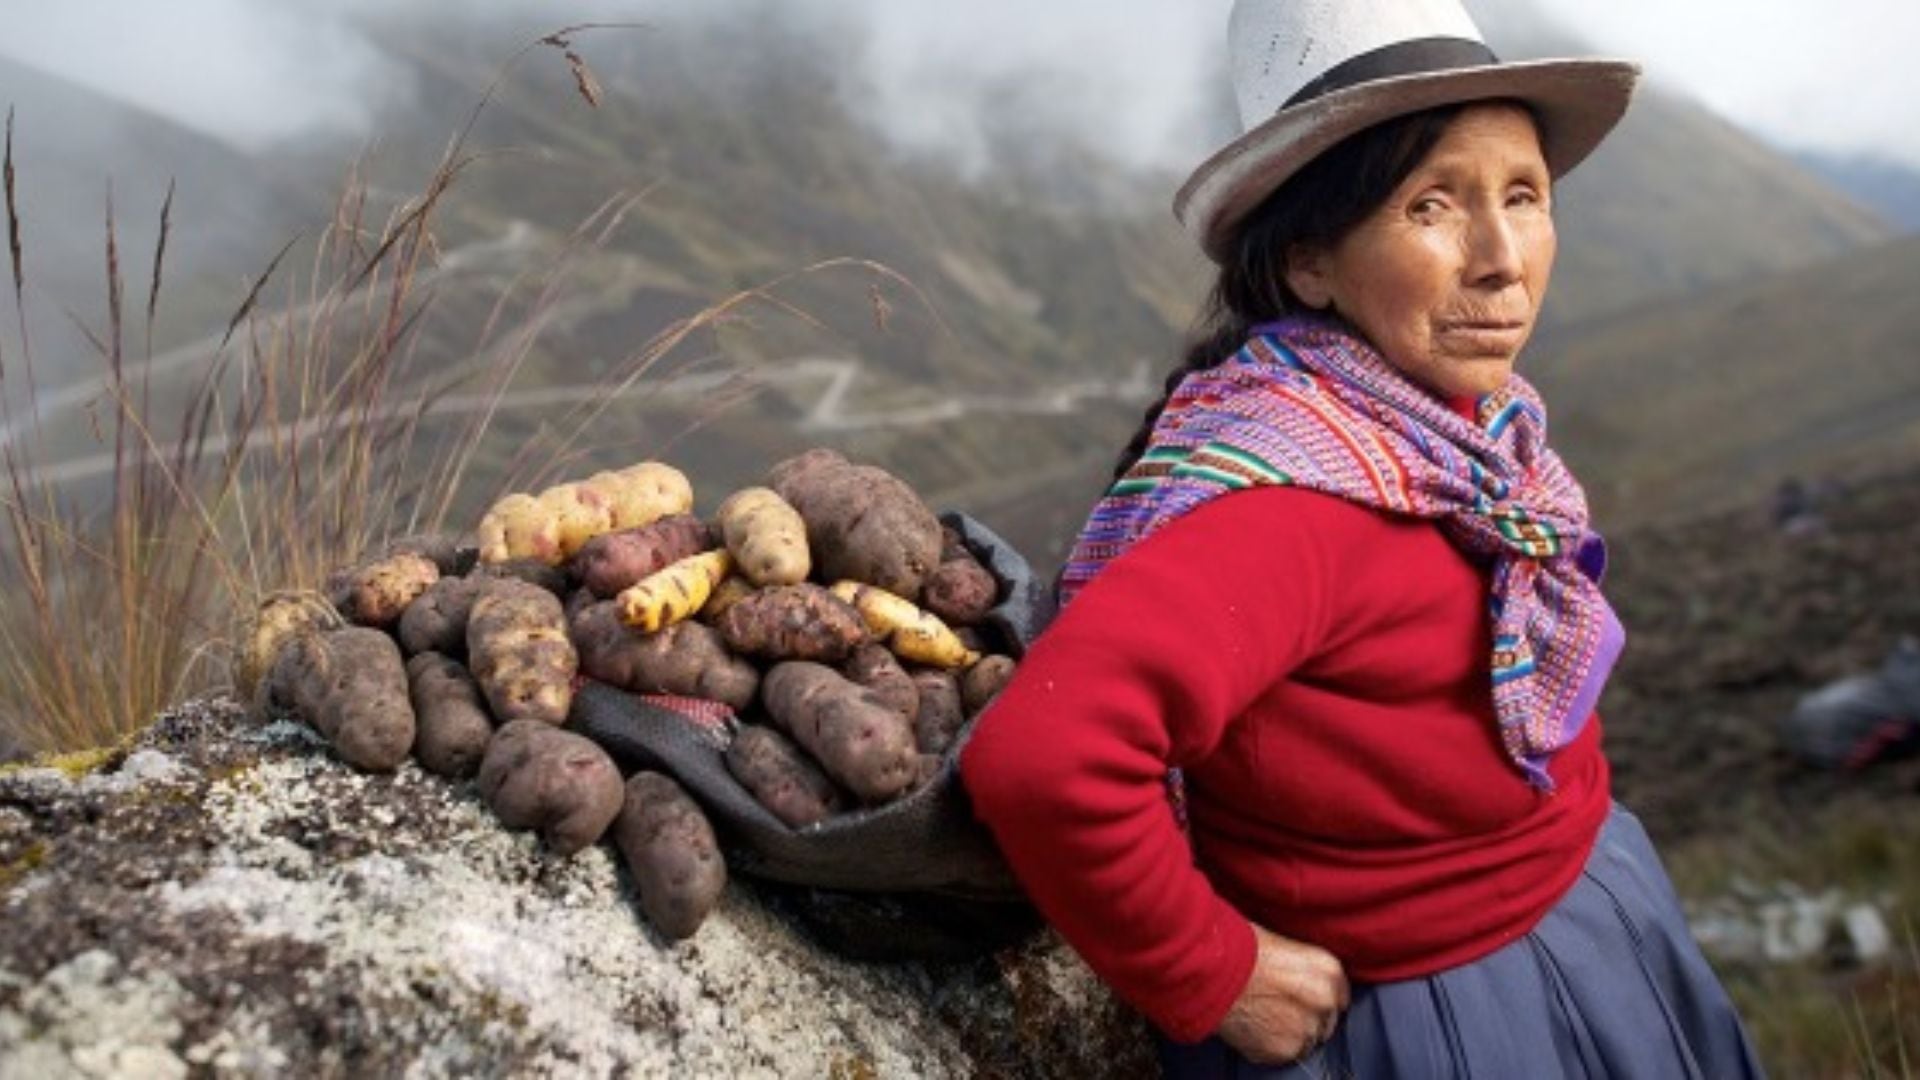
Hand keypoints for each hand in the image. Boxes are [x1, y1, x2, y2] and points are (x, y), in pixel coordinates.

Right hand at [1215, 921, 1349, 1064]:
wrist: (1211, 970)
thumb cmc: (1237, 948)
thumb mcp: (1281, 943)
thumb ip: (1300, 967)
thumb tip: (1296, 976)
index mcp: (1328, 969)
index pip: (1339, 995)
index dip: (1317, 997)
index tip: (1302, 998)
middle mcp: (1325, 1001)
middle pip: (1325, 1021)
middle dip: (1304, 1017)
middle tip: (1277, 1008)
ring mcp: (1306, 1028)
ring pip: (1306, 1041)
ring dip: (1288, 1033)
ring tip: (1262, 1017)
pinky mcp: (1284, 1049)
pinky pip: (1283, 1055)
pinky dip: (1268, 1046)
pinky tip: (1252, 1027)